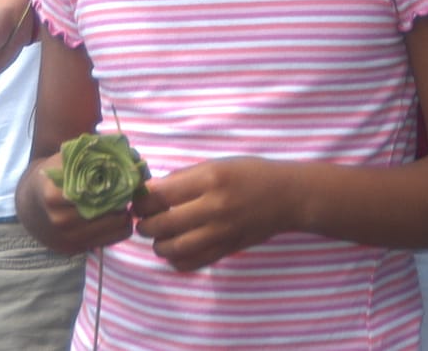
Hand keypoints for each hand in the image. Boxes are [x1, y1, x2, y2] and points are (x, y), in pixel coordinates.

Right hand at [16, 157, 134, 254]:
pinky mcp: (74, 250)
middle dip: (124, 199)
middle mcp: (60, 220)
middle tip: (127, 189)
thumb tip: (131, 155)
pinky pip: (110, 241)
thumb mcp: (67, 158)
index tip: (124, 176)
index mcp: (54, 194)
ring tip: (121, 201)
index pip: (99, 191)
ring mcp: (67, 238)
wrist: (29, 205)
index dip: (118, 183)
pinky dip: (118, 227)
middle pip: (110, 211)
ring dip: (123, 214)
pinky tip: (113, 215)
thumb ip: (96, 153)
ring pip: (115, 228)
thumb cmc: (53, 176)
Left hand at [133, 158, 292, 271]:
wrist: (287, 196)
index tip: (139, 202)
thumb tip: (150, 190)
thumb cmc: (250, 174)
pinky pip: (192, 263)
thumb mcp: (217, 164)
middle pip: (162, 224)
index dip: (142, 201)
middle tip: (144, 221)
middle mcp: (213, 207)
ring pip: (174, 249)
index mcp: (209, 179)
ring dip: (158, 245)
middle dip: (145, 225)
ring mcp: (220, 232)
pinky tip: (177, 250)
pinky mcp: (226, 249)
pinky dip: (177, 261)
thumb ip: (184, 178)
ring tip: (159, 237)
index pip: (160, 195)